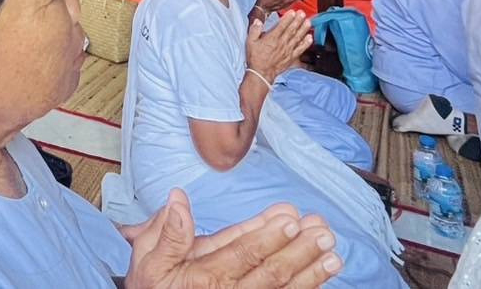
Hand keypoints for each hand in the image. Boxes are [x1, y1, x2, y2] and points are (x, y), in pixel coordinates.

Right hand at [123, 190, 341, 288]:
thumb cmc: (153, 287)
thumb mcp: (148, 260)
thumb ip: (166, 233)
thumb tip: (179, 200)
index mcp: (204, 277)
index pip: (241, 254)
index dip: (266, 237)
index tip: (289, 219)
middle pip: (270, 273)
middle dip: (298, 252)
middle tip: (322, 232)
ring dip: (310, 272)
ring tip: (333, 254)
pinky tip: (323, 274)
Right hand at [245, 10, 310, 84]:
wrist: (261, 73)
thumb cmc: (255, 58)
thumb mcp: (250, 42)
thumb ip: (254, 30)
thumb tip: (258, 21)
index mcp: (272, 39)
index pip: (282, 26)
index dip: (288, 18)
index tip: (293, 12)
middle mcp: (281, 43)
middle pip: (291, 30)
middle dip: (298, 21)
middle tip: (303, 13)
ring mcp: (288, 51)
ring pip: (297, 38)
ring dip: (303, 29)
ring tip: (308, 22)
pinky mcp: (291, 57)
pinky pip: (300, 49)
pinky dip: (306, 43)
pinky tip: (310, 38)